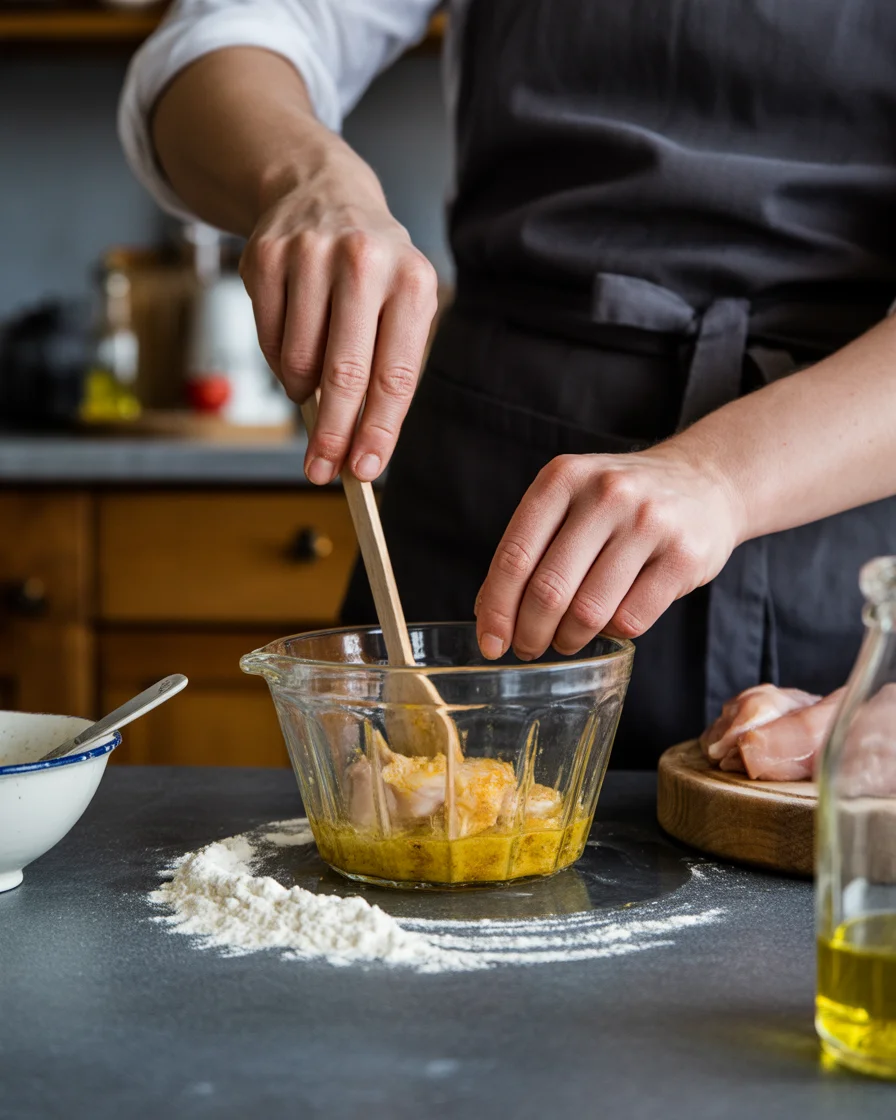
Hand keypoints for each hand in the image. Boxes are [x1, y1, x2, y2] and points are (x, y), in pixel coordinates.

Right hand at [239, 155, 438, 483]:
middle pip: (344, 375)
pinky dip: (281, 363)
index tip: (364, 470)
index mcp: (412, 281)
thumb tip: (356, 449)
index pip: (394, 375)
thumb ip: (385, 373)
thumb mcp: (400, 307)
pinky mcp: (266, 256)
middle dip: (333, 434)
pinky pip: (269, 340)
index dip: (378, 430)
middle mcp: (364, 262)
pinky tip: (294, 351)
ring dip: (305, 392)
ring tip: (314, 385)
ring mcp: (310, 255)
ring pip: (300, 361)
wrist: (323, 192)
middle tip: (322, 470)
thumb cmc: (372, 272)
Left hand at [475, 444, 744, 659]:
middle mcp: (606, 493)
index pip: (514, 556)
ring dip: (569, 639)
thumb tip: (488, 613)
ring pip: (589, 611)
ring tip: (566, 639)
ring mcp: (649, 523)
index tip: (489, 643)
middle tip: (528, 648)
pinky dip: (611, 635)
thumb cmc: (620, 502)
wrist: (705, 481)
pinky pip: (631, 620)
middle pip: (549, 589)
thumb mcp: (569, 501)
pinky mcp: (684, 556)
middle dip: (530, 633)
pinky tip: (608, 624)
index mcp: (563, 478)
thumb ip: (530, 547)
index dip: (496, 609)